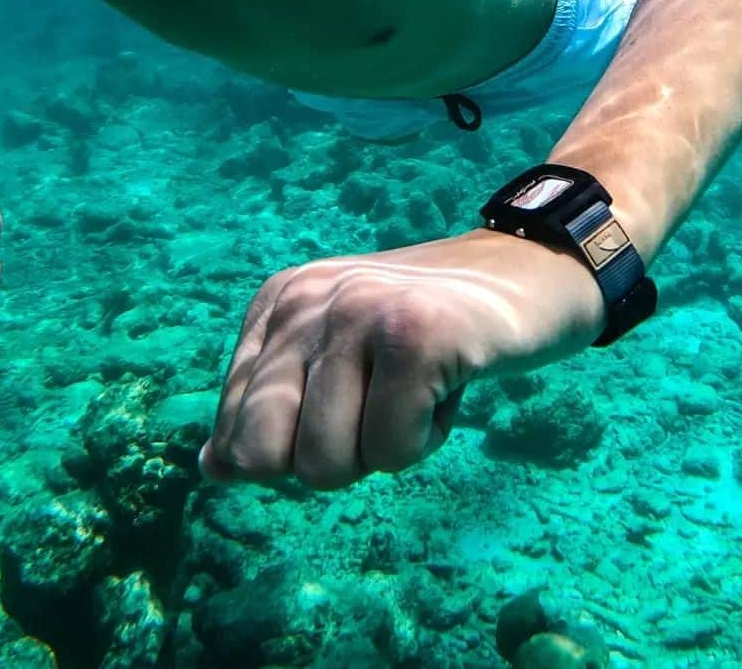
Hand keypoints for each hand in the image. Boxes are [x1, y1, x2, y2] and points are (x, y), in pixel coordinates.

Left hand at [200, 228, 605, 489]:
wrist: (532, 270)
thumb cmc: (431, 327)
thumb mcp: (336, 356)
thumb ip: (271, 404)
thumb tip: (209, 470)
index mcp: (278, 302)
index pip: (234, 432)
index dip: (296, 450)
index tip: (353, 400)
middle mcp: (306, 299)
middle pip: (265, 457)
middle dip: (328, 461)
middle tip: (381, 406)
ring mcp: (359, 311)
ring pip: (326, 465)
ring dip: (385, 447)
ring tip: (419, 385)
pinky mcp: (416, 335)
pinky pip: (392, 454)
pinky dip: (427, 438)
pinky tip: (451, 382)